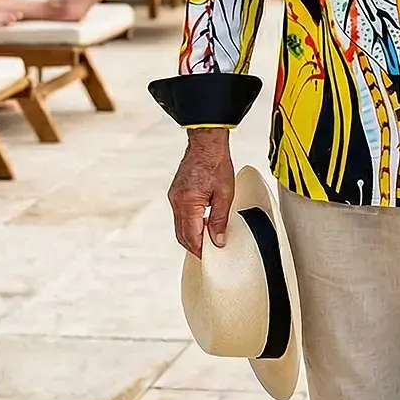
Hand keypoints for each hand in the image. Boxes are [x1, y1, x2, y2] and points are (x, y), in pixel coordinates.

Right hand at [168, 129, 234, 257]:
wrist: (206, 142)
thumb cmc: (216, 163)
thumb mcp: (225, 194)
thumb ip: (220, 220)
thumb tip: (217, 241)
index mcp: (188, 203)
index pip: (192, 237)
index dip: (201, 250)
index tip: (211, 257)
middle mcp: (177, 201)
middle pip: (182, 235)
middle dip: (195, 247)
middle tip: (210, 253)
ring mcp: (174, 197)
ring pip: (179, 227)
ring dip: (192, 236)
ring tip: (208, 240)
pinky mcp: (175, 193)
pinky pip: (180, 216)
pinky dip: (189, 224)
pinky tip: (202, 224)